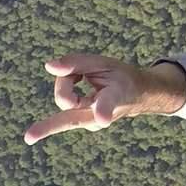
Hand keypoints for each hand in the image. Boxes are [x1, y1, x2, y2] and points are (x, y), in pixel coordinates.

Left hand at [23, 54, 185, 143]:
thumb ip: (77, 62)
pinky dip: (68, 88)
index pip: (106, 104)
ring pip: (62, 98)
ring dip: (69, 81)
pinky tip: (82, 84)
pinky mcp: (79, 123)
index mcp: (115, 97)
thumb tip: (49, 66)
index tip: (102, 119)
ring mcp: (88, 123)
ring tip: (87, 77)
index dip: (103, 110)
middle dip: (65, 83)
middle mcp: (100, 116)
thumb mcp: (105, 63)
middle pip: (65, 99)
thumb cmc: (121, 78)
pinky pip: (62, 103)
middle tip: (57, 102)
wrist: (137, 96)